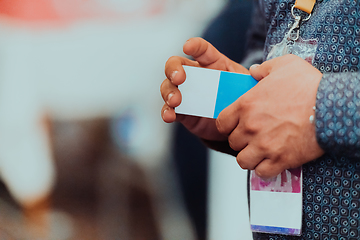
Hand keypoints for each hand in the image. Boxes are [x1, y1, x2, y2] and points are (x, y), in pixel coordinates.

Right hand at [160, 37, 247, 141]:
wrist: (235, 124)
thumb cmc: (240, 99)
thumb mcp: (247, 87)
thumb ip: (250, 80)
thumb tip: (257, 74)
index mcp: (212, 64)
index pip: (202, 50)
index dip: (195, 46)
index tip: (189, 47)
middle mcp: (195, 75)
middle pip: (176, 65)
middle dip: (174, 69)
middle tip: (179, 78)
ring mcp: (186, 93)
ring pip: (168, 86)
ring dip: (169, 92)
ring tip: (175, 101)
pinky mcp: (182, 111)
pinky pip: (169, 109)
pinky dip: (166, 112)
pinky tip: (169, 116)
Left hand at [216, 54, 324, 177]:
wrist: (332, 105)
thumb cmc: (309, 85)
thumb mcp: (284, 65)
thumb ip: (263, 69)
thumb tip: (253, 71)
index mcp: (246, 105)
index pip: (222, 123)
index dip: (228, 125)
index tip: (236, 126)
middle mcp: (251, 127)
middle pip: (233, 142)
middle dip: (242, 140)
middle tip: (254, 136)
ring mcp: (264, 146)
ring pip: (243, 161)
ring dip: (250, 157)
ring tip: (260, 151)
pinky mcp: (280, 160)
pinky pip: (262, 173)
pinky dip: (265, 169)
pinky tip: (272, 160)